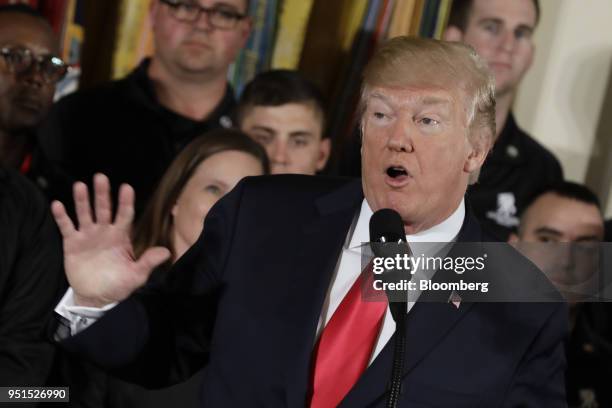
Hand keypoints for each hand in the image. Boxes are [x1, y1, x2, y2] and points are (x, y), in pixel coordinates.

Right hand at [51, 174, 170, 306]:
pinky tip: (57, 204)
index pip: (124, 215)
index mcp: (121, 236)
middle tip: (101, 177)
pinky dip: (62, 216)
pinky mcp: (72, 243)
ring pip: (85, 214)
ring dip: (82, 200)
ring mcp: (88, 235)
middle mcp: (105, 231)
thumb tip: (166, 252)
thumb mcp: (136, 275)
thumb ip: (148, 262)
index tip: (127, 188)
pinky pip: (67, 227)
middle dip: (102, 194)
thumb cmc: (118, 284)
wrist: (95, 297)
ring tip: (80, 186)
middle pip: (104, 209)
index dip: (125, 202)